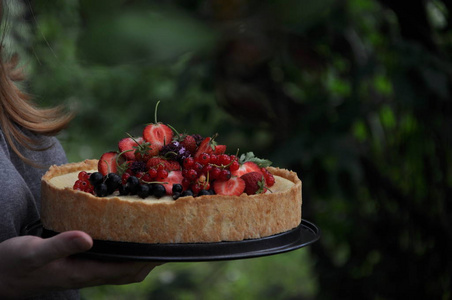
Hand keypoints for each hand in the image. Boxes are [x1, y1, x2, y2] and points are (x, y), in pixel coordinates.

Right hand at [0, 231, 159, 297]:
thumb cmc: (14, 265)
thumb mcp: (34, 252)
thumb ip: (61, 245)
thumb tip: (88, 238)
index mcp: (82, 272)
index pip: (125, 270)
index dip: (146, 261)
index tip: (164, 247)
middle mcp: (87, 274)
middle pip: (128, 273)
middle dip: (149, 260)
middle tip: (164, 240)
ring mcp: (83, 271)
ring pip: (119, 269)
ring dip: (137, 257)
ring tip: (150, 238)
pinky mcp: (77, 266)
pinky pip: (108, 263)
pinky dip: (121, 253)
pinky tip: (122, 239)